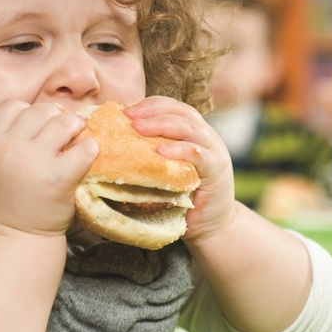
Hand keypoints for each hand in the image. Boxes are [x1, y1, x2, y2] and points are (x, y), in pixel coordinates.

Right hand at [0, 100, 97, 236]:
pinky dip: (89, 148)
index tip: (37, 125)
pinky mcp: (60, 177)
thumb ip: (5, 139)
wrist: (14, 238)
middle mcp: (10, 148)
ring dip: (74, 126)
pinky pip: (83, 149)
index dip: (27, 111)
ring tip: (78, 135)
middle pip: (40, 111)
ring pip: (63, 122)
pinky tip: (88, 153)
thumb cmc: (5, 202)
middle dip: (54, 117)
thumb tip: (41, 116)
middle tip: (63, 130)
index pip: (12, 106)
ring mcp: (35, 161)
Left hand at [124, 96, 235, 243]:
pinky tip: (160, 151)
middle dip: (152, 111)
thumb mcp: (165, 170)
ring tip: (138, 128)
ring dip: (162, 125)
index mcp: (193, 132)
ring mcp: (214, 152)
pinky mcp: (216, 171)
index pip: (173, 107)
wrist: (210, 227)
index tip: (125, 109)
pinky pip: (198, 154)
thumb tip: (114, 143)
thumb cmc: (181, 198)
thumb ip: (150, 153)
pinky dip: (179, 150)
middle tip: (128, 116)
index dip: (150, 104)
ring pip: (190, 128)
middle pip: (180, 112)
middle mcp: (206, 137)